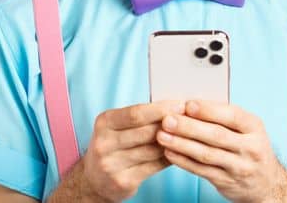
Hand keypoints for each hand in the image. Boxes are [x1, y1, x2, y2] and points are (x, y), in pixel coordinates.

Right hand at [49, 101, 183, 202]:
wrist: (94, 179)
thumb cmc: (112, 146)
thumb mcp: (115, 126)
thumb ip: (139, 117)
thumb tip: (173, 107)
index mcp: (104, 123)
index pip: (136, 113)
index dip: (160, 109)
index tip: (181, 105)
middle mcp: (104, 143)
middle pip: (146, 132)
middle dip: (171, 124)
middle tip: (191, 119)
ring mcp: (112, 165)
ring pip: (153, 150)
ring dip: (174, 142)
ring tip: (188, 135)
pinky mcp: (123, 181)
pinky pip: (154, 167)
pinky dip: (170, 158)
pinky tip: (179, 151)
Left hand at [155, 101, 286, 202]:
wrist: (267, 184)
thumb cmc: (251, 149)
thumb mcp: (248, 129)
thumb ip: (224, 118)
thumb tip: (191, 105)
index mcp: (254, 127)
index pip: (232, 116)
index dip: (209, 110)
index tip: (188, 104)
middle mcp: (250, 147)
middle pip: (216, 135)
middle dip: (189, 127)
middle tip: (168, 120)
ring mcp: (239, 167)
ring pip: (206, 154)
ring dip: (181, 144)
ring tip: (162, 136)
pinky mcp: (226, 182)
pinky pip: (201, 171)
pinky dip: (183, 161)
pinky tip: (169, 153)